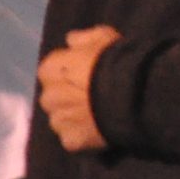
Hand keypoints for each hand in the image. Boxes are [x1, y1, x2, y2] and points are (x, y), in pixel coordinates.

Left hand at [36, 26, 121, 153]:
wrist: (132, 95)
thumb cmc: (117, 61)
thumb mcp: (104, 37)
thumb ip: (84, 38)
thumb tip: (71, 40)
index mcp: (49, 70)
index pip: (54, 71)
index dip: (72, 73)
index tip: (89, 75)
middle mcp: (47, 96)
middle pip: (56, 98)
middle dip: (69, 98)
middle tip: (94, 97)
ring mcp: (59, 121)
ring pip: (63, 120)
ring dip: (75, 118)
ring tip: (98, 115)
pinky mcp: (72, 141)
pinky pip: (74, 139)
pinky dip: (84, 136)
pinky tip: (99, 130)